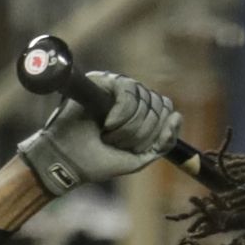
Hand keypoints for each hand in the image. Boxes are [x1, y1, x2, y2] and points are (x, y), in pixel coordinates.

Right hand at [16, 72, 181, 197]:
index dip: (156, 129)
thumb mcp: (138, 158)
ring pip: (143, 100)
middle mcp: (128, 96)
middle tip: (118, 144)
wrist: (67, 163)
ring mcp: (114, 87)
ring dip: (128, 129)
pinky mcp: (100, 81)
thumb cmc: (97, 162)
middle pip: (156, 105)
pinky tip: (107, 125)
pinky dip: (121, 115)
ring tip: (109, 137)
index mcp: (138, 111)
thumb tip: (177, 116)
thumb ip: (162, 143)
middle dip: (140, 134)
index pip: (164, 107)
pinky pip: (127, 92)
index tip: (135, 147)